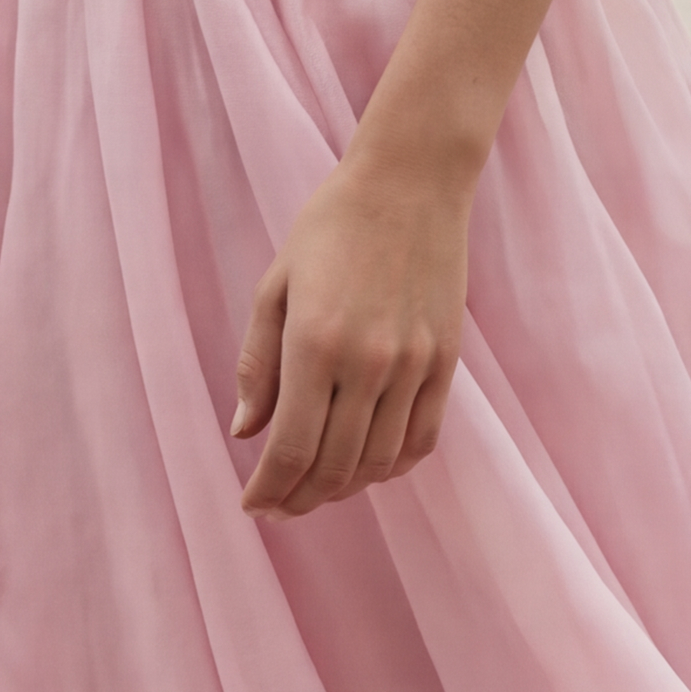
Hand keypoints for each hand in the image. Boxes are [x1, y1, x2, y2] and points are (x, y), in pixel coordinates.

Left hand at [233, 145, 470, 516]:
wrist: (411, 183)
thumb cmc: (330, 226)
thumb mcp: (275, 286)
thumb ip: (256, 364)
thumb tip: (245, 432)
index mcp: (314, 344)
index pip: (290, 449)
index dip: (269, 490)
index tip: (252, 506)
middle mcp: (367, 363)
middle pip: (333, 466)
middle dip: (299, 499)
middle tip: (278, 508)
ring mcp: (414, 365)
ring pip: (379, 462)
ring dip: (344, 488)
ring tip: (317, 489)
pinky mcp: (445, 362)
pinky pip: (422, 439)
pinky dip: (392, 466)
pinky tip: (367, 466)